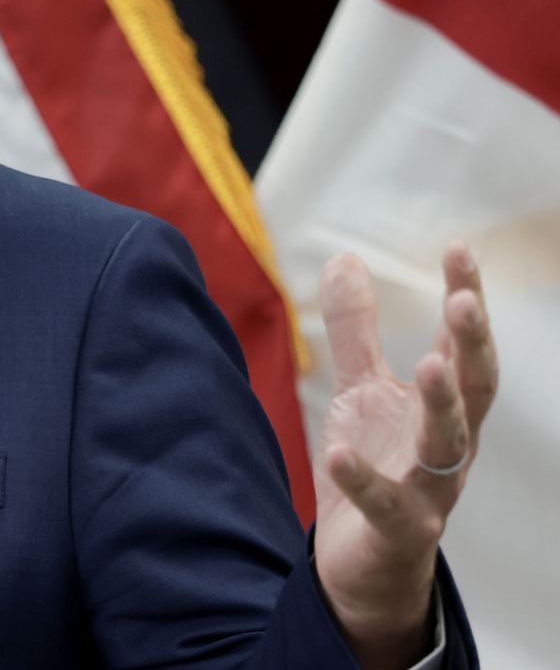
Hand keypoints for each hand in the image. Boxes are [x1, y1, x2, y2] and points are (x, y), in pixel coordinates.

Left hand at [313, 243, 496, 668]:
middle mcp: (449, 447)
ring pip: (447, 448)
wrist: (363, 560)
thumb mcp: (361, 389)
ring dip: (441, 405)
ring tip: (426, 364)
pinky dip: (363, 480)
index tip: (461, 249)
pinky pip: (386, 506)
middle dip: (472, 347)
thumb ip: (356, 330)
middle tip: (465, 302)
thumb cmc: (376, 464)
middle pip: (474, 392)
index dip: (466, 299)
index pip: (463, 347)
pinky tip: (336, 454)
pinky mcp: (398, 530)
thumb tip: (343, 258)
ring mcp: (429, 491)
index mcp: (443, 408)